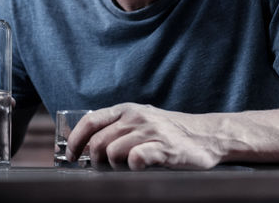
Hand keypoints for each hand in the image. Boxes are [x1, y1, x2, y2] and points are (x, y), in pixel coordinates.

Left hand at [67, 102, 222, 169]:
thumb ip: (116, 127)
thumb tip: (84, 145)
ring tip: (126, 169)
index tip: (71, 157)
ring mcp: (150, 131)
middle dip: (95, 161)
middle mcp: (135, 117)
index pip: (89, 122)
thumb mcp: (139, 120)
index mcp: (125, 110)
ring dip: (114, 167)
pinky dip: (132, 167)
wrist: (207, 135)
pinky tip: (139, 168)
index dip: (75, 141)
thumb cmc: (168, 131)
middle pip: (98, 142)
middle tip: (104, 170)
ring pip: (113, 152)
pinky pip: (136, 158)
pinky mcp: (164, 147)